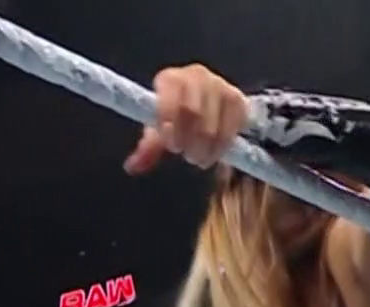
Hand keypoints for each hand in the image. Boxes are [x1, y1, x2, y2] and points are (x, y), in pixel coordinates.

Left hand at [125, 64, 252, 174]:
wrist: (210, 105)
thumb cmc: (178, 117)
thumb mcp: (160, 130)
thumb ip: (148, 148)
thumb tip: (132, 167)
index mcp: (171, 80)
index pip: (169, 98)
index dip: (169, 121)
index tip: (170, 144)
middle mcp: (196, 76)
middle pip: (192, 111)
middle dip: (188, 139)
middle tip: (185, 155)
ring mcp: (220, 85)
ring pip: (212, 123)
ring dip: (205, 148)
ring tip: (198, 159)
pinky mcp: (237, 99)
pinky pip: (232, 127)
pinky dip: (222, 146)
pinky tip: (214, 153)